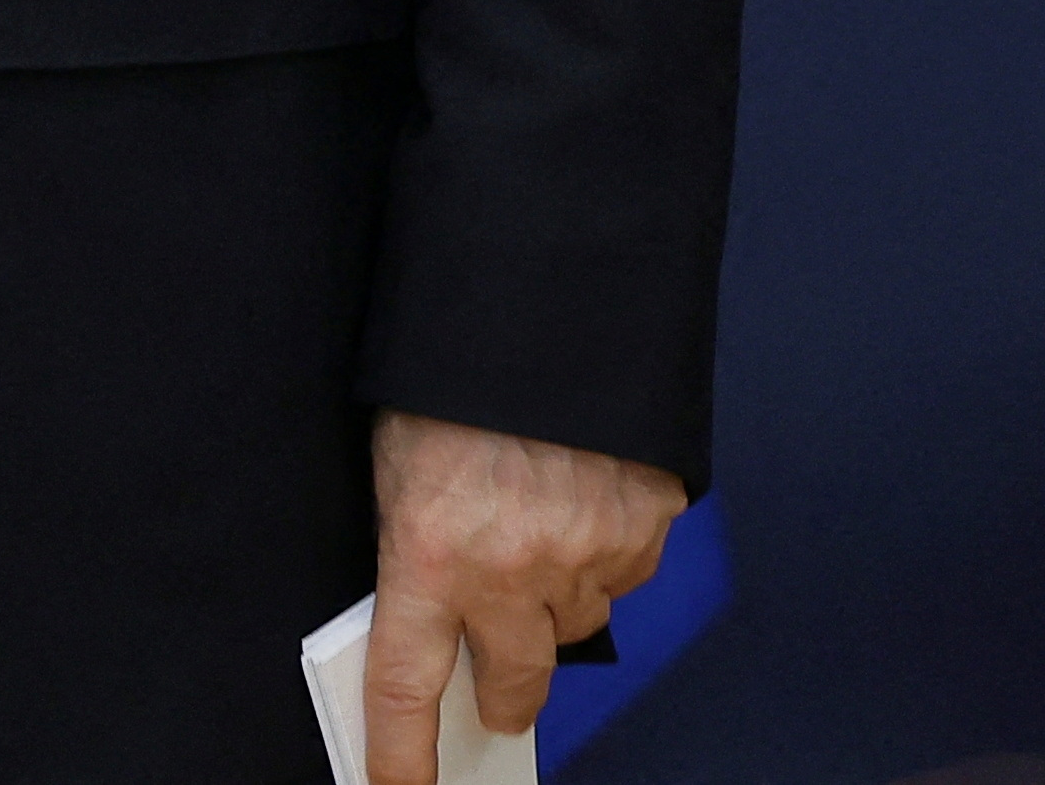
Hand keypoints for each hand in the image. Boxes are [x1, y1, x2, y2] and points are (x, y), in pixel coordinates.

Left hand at [363, 410, 682, 782]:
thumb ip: (417, 541)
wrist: (548, 305)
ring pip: (573, 626)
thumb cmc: (454, 375)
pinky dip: (600, 558)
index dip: (402, 749)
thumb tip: (431, 608)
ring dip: (552, 605)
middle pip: (513, 684)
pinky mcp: (643, 532)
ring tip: (533, 532)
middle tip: (493, 695)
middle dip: (502, 696)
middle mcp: (510, 569)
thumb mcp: (400, 459)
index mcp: (429, 549)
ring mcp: (585, 555)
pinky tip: (579, 502)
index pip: (404, 681)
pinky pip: (620, 577)